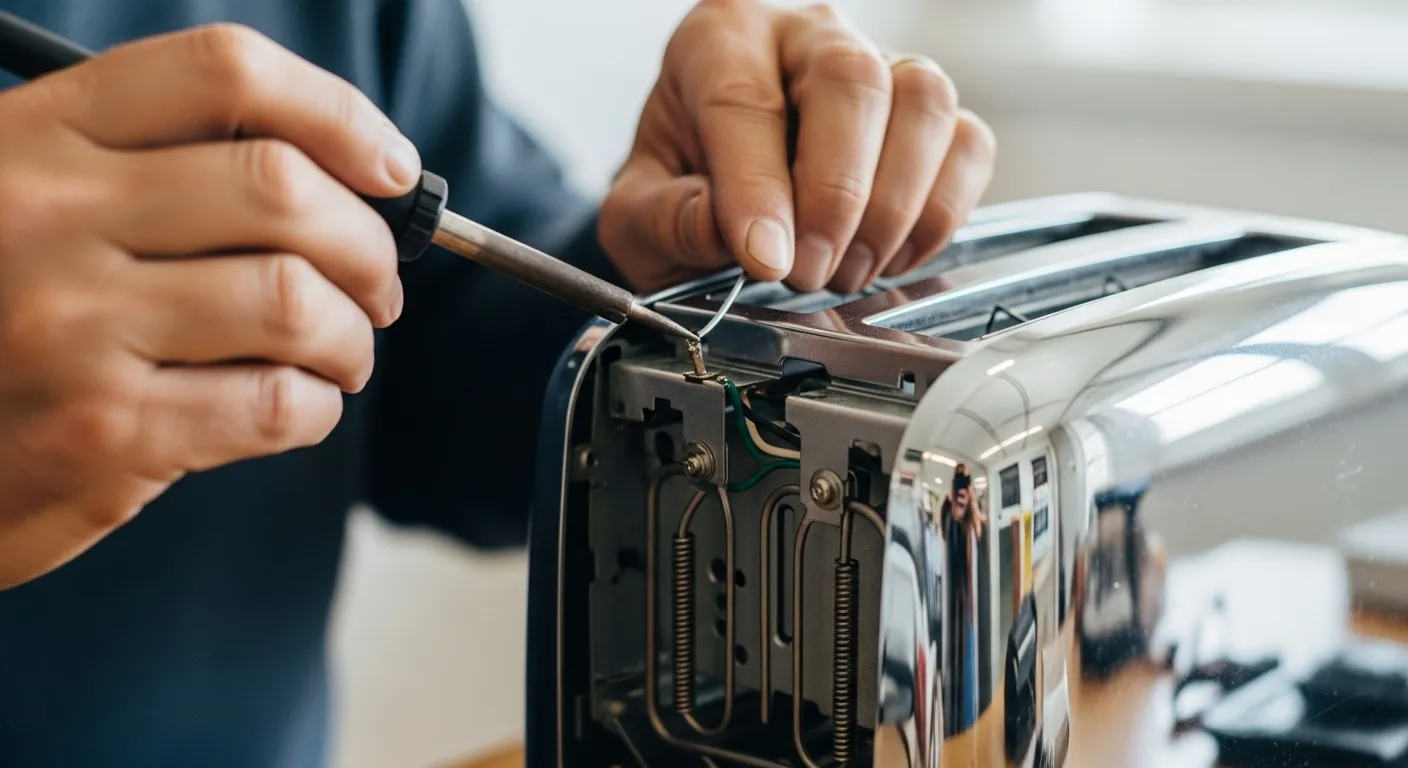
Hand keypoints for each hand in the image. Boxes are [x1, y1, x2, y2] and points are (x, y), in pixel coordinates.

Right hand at [0, 24, 415, 587]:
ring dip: (352, 336)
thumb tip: (350, 176)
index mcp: (38, 134)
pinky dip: (319, 406)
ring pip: (295, 301)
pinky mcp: (102, 433)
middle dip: (367, 245)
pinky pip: (277, 403)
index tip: (391, 167)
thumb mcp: (38, 202)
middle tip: (378, 287)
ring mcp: (71, 326)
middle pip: (282, 188)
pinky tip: (301, 406)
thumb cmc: (2, 315)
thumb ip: (158, 169)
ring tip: (342, 352)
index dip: (339, 114)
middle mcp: (47, 214)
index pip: (224, 73)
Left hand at [599, 0, 995, 294]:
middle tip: (810, 271)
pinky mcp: (930, 114)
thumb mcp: (638, 215)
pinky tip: (888, 256)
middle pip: (852, 81)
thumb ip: (670, 223)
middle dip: (837, 193)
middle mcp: (806, 37)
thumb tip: (743, 240)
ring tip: (845, 270)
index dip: (757, 187)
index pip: (744, 99)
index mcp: (720, 40)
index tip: (765, 258)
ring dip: (892, 206)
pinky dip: (937, 215)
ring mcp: (880, 65)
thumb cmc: (680, 188)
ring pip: (923, 102)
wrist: (713, 189)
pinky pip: (967, 145)